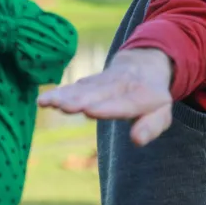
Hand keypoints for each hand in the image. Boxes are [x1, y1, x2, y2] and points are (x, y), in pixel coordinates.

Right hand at [37, 48, 173, 146]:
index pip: (125, 102)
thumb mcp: (162, 112)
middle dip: (82, 99)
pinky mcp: (91, 81)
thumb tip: (137, 140)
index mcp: (143, 95)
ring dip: (65, 95)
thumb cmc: (153, 97)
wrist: (144, 64)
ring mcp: (105, 81)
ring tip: (47, 103)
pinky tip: (43, 100)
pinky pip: (75, 86)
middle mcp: (122, 85)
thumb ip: (152, 126)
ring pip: (84, 88)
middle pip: (100, 93)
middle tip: (65, 106)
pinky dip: (59, 92)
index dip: (108, 107)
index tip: (90, 111)